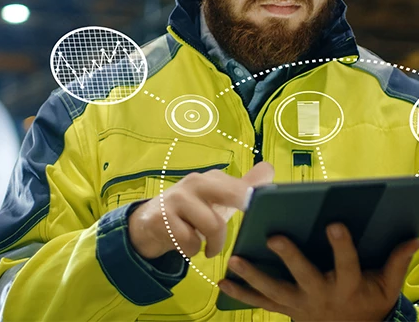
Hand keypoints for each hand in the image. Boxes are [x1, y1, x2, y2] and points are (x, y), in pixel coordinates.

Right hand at [128, 162, 274, 258]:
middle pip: (231, 194)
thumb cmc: (193, 212)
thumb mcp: (218, 200)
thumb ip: (243, 187)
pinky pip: (190, 242)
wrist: (149, 223)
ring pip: (213, 226)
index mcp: (212, 178)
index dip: (256, 198)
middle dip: (245, 206)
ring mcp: (177, 198)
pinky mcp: (161, 219)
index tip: (266, 206)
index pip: (241, 186)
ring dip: (214, 244)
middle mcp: (195, 182)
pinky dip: (192, 250)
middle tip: (251, 226)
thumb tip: (269, 169)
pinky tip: (185, 244)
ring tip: (208, 247)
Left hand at [219, 224, 418, 321]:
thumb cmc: (369, 304)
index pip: (346, 263)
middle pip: (303, 275)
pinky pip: (260, 303)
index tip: (335, 223)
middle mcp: (321, 295)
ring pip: (274, 290)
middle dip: (289, 257)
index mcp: (348, 286)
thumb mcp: (387, 287)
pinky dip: (241, 293)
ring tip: (235, 258)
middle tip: (273, 237)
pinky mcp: (286, 309)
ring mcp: (300, 304)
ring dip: (252, 276)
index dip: (341, 245)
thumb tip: (414, 238)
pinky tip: (223, 281)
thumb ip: (397, 262)